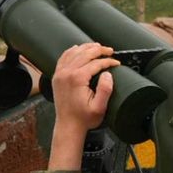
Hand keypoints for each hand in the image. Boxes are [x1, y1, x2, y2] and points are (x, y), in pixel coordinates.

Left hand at [47, 43, 119, 169]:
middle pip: (85, 53)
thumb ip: (105, 89)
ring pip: (74, 52)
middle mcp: (67, 73)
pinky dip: (71, 51)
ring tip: (98, 47)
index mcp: (77, 79)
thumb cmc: (83, 118)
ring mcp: (60, 74)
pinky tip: (78, 48)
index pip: (96, 63)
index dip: (108, 61)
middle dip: (99, 50)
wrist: (68, 126)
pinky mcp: (57, 76)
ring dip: (86, 47)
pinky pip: (64, 58)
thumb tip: (108, 73)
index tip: (116, 63)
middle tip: (109, 51)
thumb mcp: (99, 107)